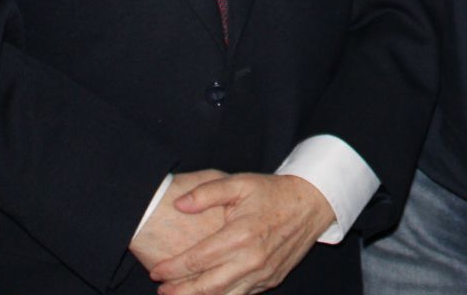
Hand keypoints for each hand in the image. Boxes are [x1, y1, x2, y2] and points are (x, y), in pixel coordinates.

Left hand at [146, 173, 335, 294]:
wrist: (311, 204)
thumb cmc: (272, 193)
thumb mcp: (239, 183)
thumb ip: (207, 193)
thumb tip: (179, 205)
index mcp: (240, 235)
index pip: (197, 260)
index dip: (172, 268)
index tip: (155, 271)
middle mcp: (251, 259)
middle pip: (206, 286)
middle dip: (179, 291)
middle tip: (161, 289)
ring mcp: (262, 273)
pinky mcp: (270, 280)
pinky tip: (207, 294)